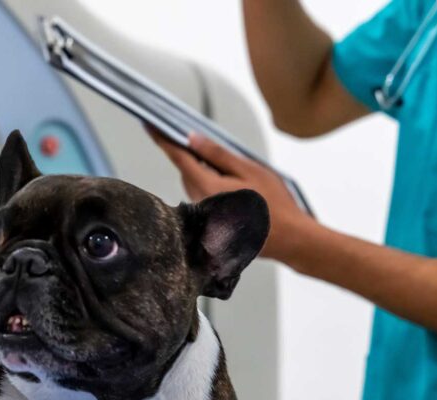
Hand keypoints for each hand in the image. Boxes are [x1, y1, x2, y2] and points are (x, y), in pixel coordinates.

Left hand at [149, 128, 319, 263]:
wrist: (288, 239)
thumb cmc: (272, 203)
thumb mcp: (247, 169)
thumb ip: (217, 154)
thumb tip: (191, 139)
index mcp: (205, 187)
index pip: (178, 157)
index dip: (162, 138)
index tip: (148, 124)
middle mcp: (198, 202)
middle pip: (186, 170)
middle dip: (190, 154)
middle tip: (201, 139)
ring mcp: (203, 215)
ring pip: (195, 183)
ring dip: (203, 170)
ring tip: (231, 168)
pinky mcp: (210, 221)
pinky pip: (204, 195)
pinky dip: (210, 184)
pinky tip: (232, 184)